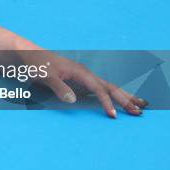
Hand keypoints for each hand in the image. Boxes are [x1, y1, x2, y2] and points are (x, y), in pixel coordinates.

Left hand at [34, 52, 148, 117]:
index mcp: (79, 71)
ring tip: (140, 106)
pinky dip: (112, 96)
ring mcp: (83, 77)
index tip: (113, 115)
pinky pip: (100, 90)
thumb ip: (58, 87)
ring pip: (108, 87)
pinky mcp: (79, 82)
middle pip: (110, 87)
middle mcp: (85, 73)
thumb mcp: (44, 75)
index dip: (106, 102)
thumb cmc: (36, 64)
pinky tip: (120, 102)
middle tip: (140, 110)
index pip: (98, 88)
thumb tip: (72, 100)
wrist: (29, 54)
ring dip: (123, 97)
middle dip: (125, 98)